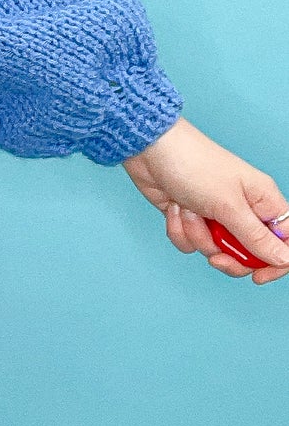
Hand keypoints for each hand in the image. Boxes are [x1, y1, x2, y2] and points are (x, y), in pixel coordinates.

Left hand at [124, 116, 288, 283]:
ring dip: (197, 235)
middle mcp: (241, 208)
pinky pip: (190, 241)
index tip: (257, 275)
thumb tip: (284, 259)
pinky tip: (173, 208)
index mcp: (263, 200)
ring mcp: (214, 214)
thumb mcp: (229, 206)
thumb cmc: (194, 165)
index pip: (285, 240)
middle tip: (216, 255)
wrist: (149, 149)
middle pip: (248, 253)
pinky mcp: (189, 217)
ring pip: (214, 249)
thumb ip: (256, 237)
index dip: (276, 262)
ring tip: (189, 210)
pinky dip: (179, 229)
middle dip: (228, 256)